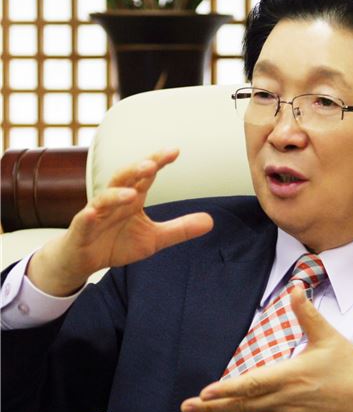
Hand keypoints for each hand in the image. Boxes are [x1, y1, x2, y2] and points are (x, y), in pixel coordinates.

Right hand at [27, 148, 213, 295]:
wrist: (83, 260)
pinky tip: (91, 214)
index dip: (157, 162)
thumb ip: (180, 229)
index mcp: (132, 199)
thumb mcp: (154, 239)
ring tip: (132, 194)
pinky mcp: (81, 230)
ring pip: (104, 199)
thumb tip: (211, 221)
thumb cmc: (116, 243)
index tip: (175, 151)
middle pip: (124, 179)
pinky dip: (88, 216)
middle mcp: (113, 201)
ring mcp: (95, 214)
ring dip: (117, 195)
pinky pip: (84, 221)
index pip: (145, 176)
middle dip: (136, 169)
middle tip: (152, 163)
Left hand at [181, 287, 352, 411]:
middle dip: (212, 408)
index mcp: (291, 376)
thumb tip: (295, 288)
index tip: (204, 392)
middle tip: (187, 407)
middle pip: (242, 406)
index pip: (251, 385)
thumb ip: (307, 313)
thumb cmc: (351, 369)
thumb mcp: (329, 337)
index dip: (226, 390)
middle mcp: (286, 400)